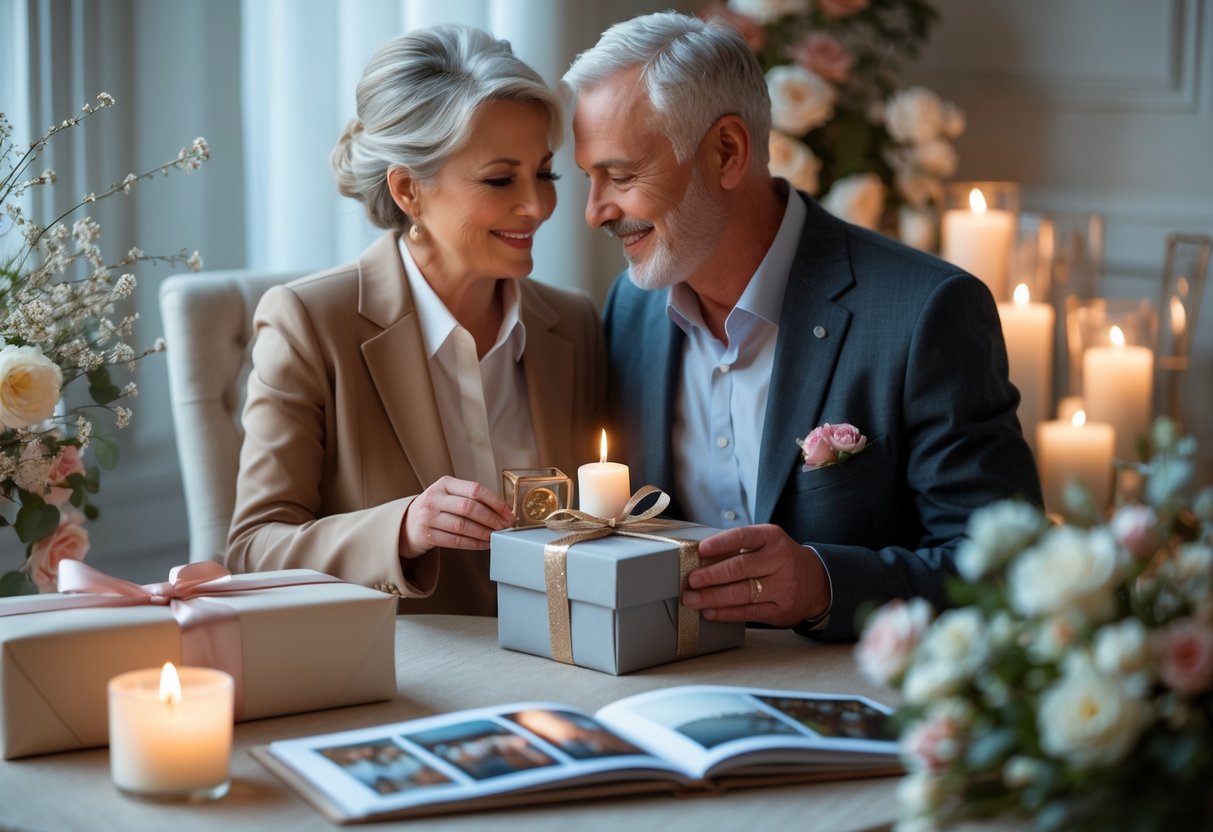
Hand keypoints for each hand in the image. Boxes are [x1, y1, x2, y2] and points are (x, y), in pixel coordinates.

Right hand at [401, 476, 514, 556]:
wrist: (406, 524)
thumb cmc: (436, 508)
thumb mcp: (448, 495)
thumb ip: (470, 498)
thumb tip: (502, 509)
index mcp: (444, 483)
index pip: (475, 489)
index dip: (495, 502)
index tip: (508, 512)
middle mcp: (434, 498)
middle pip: (469, 507)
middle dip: (492, 518)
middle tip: (504, 526)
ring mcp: (428, 517)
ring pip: (463, 526)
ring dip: (484, 532)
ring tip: (495, 536)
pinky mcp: (427, 535)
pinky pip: (455, 541)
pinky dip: (474, 543)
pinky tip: (484, 544)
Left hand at [681, 524, 828, 627]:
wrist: (817, 582)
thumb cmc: (781, 560)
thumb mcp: (768, 544)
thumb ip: (741, 548)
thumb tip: (701, 558)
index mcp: (773, 538)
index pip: (743, 537)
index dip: (720, 543)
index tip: (700, 550)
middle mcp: (779, 560)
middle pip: (740, 568)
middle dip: (712, 575)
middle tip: (691, 580)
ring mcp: (782, 587)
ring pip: (742, 593)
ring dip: (713, 597)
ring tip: (693, 599)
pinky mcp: (781, 610)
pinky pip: (748, 613)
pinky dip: (726, 613)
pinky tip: (710, 612)